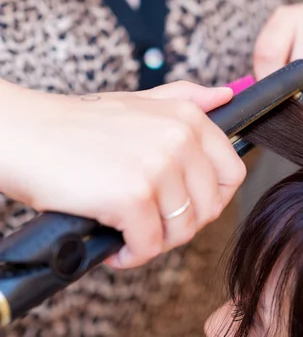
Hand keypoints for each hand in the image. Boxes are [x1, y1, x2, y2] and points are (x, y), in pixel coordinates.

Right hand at [0, 82, 245, 268]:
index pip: (232, 174)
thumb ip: (186, 99)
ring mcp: (158, 166)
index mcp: (188, 119)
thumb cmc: (79, 125)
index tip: (187, 207)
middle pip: (209, 208)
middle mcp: (179, 139)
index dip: (213, 200)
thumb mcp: (140, 102)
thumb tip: (225, 95)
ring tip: (129, 232)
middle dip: (180, 225)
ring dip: (155, 242)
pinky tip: (115, 246)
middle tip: (150, 224)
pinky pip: (150, 246)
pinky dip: (132, 255)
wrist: (24, 134)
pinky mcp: (132, 196)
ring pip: (182, 231)